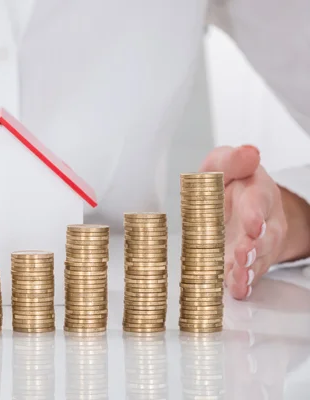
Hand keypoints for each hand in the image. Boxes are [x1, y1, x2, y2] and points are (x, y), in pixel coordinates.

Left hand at [199, 145, 285, 299]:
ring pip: (258, 258)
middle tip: (244, 253)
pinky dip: (242, 283)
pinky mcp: (247, 261)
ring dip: (249, 268)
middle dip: (255, 246)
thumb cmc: (228, 183)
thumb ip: (231, 160)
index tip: (252, 225)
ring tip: (239, 274)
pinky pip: (248, 274)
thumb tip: (248, 152)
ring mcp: (257, 243)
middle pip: (264, 235)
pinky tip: (237, 290)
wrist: (236, 205)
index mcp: (256, 192)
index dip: (255, 214)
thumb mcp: (223, 164)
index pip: (258, 201)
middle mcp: (262, 220)